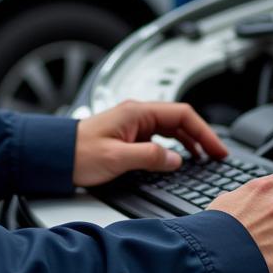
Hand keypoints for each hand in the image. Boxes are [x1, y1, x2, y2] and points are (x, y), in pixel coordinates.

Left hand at [72, 99, 227, 187]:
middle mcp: (136, 114)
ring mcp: (132, 124)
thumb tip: (177, 160)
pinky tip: (178, 159)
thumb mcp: (117, 159)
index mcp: (137, 112)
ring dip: (189, 141)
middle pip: (179, 120)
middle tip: (217, 155)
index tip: (218, 149)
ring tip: (203, 158)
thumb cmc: (77, 153)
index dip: (204, 132)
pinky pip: (158, 137)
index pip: (182, 115)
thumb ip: (150, 157)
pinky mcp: (127, 136)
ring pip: (170, 128)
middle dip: (201, 136)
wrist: (54, 156)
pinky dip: (174, 146)